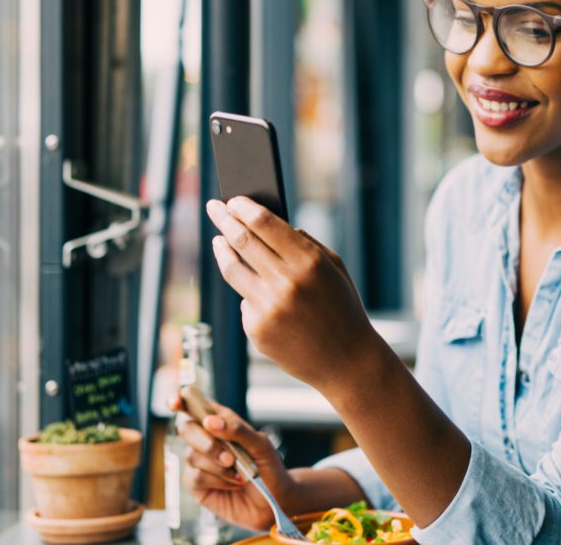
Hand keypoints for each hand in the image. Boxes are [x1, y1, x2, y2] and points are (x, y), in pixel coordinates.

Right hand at [168, 395, 291, 531]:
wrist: (274, 500)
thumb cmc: (268, 467)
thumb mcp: (261, 444)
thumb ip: (237, 430)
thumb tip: (210, 422)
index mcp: (220, 421)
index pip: (194, 405)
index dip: (180, 399)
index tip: (175, 402)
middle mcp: (206, 438)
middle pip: (186, 428)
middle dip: (205, 442)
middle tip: (229, 458)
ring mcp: (199, 461)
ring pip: (191, 455)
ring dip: (218, 465)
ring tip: (240, 473)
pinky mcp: (197, 484)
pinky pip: (195, 477)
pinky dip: (217, 480)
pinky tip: (233, 483)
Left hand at [205, 197, 382, 391]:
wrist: (347, 362)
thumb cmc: (342, 309)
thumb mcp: (334, 268)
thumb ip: (305, 243)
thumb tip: (271, 224)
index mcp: (308, 262)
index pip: (264, 224)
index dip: (244, 208)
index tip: (232, 199)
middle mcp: (285, 283)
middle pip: (241, 240)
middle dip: (224, 219)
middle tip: (214, 207)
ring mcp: (267, 308)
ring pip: (232, 269)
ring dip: (221, 249)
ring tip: (218, 240)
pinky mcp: (256, 330)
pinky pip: (245, 301)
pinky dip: (250, 292)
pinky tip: (259, 293)